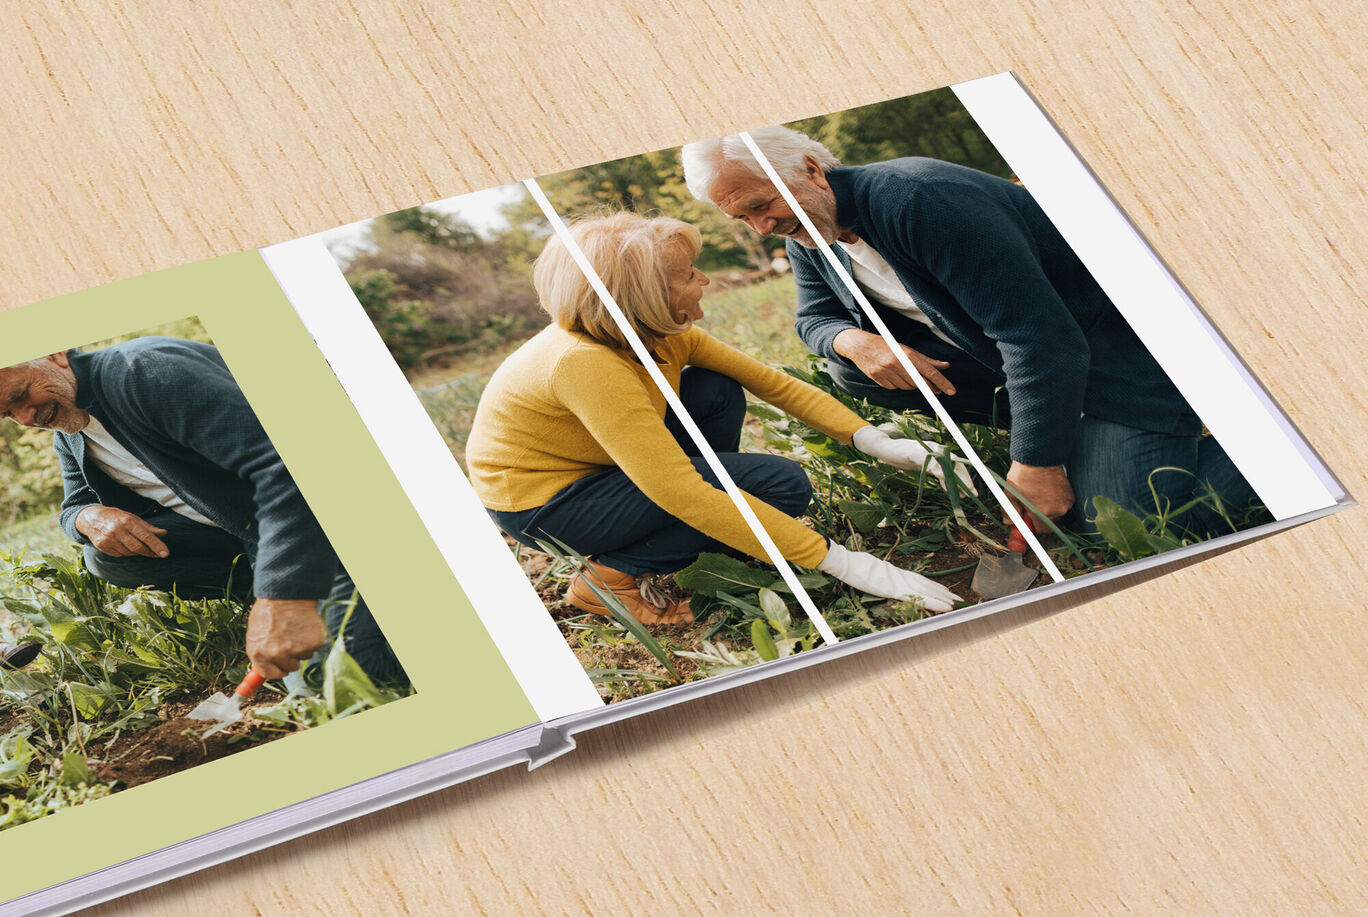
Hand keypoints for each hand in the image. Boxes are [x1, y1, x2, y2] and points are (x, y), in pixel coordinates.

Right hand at [74, 505, 168, 557]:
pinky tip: (126, 546)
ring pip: (129, 552)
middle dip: (149, 552)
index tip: (166, 553)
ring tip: (140, 546)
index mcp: (127, 521)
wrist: (91, 518)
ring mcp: (108, 539)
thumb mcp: (132, 517)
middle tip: (157, 554)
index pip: (145, 536)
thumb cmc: (116, 517)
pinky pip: (120, 554)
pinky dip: (126, 552)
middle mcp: (117, 531)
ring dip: (138, 552)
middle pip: (138, 547)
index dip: (157, 545)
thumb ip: (148, 527)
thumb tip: (164, 533)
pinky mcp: (102, 546)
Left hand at [245, 598, 326, 678]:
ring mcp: (296, 649)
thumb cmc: (269, 610)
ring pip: (305, 656)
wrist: (287, 593)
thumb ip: (261, 653)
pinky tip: (305, 625)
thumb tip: (265, 668)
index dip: (278, 669)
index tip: (282, 666)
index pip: (271, 674)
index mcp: (259, 653)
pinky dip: (313, 638)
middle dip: (292, 657)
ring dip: (303, 646)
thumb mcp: (256, 633)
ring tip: (296, 629)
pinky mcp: (313, 642)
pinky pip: (315, 647)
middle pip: (291, 668)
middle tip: (291, 640)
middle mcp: (277, 654)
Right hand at [817, 542, 959, 611]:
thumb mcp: (869, 572)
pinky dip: (932, 602)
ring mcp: (899, 582)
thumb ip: (879, 576)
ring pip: (926, 591)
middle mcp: (900, 576)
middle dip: (943, 593)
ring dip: (943, 598)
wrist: (846, 562)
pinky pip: (918, 598)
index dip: (933, 586)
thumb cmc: (853, 566)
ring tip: (956, 603)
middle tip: (959, 599)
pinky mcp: (895, 589)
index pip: (919, 580)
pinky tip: (943, 606)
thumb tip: (882, 579)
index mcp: (895, 573)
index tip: (944, 590)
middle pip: (927, 585)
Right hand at [832, 328, 955, 394]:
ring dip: (912, 384)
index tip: (952, 391)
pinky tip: (894, 376)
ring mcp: (887, 373)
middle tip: (936, 389)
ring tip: (906, 375)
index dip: (942, 382)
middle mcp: (897, 364)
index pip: (929, 371)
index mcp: (907, 355)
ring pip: (908, 387)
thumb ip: (927, 360)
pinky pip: (895, 388)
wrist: (861, 346)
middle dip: (929, 387)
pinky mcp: (879, 379)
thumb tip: (945, 366)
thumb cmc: (887, 346)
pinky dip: (898, 384)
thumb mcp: (908, 349)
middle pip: (920, 383)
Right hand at [851, 425, 976, 494]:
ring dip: (955, 478)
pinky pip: (929, 461)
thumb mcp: (924, 466)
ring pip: (945, 463)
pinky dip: (939, 470)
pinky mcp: (915, 452)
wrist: (885, 448)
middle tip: (972, 493)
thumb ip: (937, 472)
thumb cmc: (904, 457)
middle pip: (955, 463)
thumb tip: (950, 484)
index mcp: (939, 453)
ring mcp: (925, 449)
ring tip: (962, 491)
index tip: (972, 491)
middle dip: (964, 479)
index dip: (965, 477)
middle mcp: (935, 449)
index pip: (956, 464)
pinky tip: (944, 479)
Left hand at [1006, 461, 1073, 522]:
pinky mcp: (1070, 494)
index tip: (1026, 519)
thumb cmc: (1023, 475)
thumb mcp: (1010, 495)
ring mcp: (1066, 502)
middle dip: (1039, 517)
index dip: (1032, 526)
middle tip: (1030, 505)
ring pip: (1056, 512)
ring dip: (1048, 508)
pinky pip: (1062, 504)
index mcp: (1042, 513)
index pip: (1040, 531)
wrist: (1039, 456)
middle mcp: (1058, 510)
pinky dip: (1055, 500)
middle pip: (1049, 522)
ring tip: (1038, 494)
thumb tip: (1009, 523)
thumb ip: (1010, 512)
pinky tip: (1046, 490)